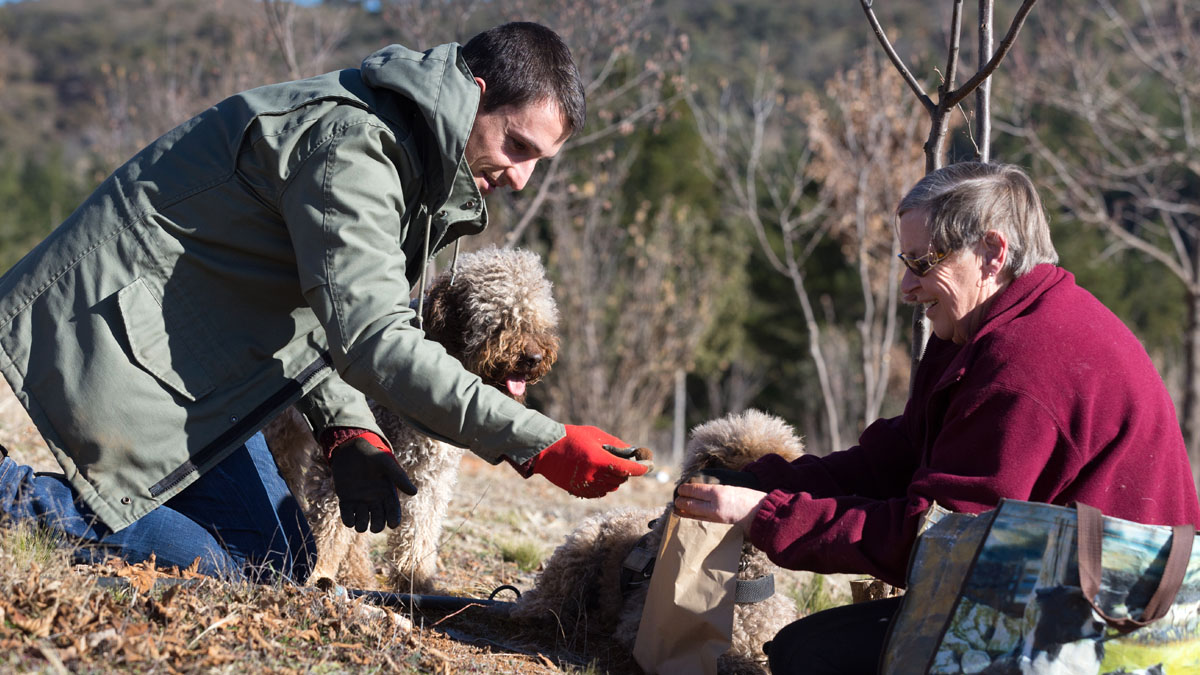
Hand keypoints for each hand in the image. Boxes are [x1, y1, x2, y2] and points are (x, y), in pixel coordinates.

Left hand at [328, 432, 416, 532]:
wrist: (351, 449)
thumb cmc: (372, 454)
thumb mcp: (386, 463)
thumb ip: (399, 477)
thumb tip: (414, 493)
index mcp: (387, 493)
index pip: (393, 511)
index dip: (394, 519)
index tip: (392, 524)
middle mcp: (375, 500)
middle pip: (378, 520)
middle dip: (377, 526)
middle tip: (375, 527)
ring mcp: (360, 501)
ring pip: (362, 521)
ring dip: (362, 525)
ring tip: (361, 524)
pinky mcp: (346, 500)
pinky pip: (347, 516)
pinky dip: (348, 521)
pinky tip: (350, 521)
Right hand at [531, 425, 652, 497]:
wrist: (545, 450)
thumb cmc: (571, 437)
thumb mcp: (595, 435)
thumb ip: (615, 444)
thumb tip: (633, 451)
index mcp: (597, 459)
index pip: (626, 468)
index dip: (640, 468)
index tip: (648, 466)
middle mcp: (593, 475)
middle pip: (621, 479)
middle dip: (626, 471)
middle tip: (623, 461)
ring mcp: (585, 485)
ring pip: (612, 487)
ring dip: (615, 479)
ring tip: (608, 467)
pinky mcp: (579, 491)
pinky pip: (600, 492)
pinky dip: (604, 485)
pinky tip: (599, 475)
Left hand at [674, 482, 765, 533]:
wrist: (761, 514)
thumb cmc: (749, 498)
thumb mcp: (731, 488)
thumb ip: (717, 491)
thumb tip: (702, 491)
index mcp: (718, 492)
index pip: (695, 490)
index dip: (685, 490)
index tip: (680, 489)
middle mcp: (714, 505)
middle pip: (690, 504)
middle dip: (681, 502)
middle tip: (677, 500)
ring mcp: (715, 517)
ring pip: (693, 515)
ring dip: (684, 512)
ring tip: (678, 510)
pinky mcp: (718, 526)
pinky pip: (701, 522)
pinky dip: (692, 519)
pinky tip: (688, 518)